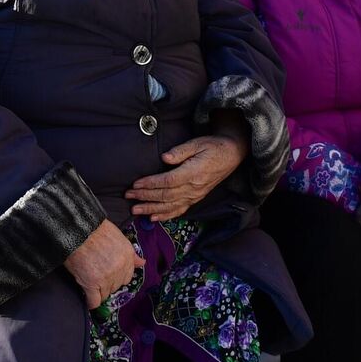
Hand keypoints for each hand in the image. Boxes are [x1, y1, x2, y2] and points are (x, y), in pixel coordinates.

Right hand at [65, 220, 138, 309]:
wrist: (77, 230)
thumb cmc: (95, 230)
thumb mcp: (118, 238)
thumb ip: (131, 254)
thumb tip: (142, 263)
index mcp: (127, 257)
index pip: (126, 277)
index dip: (117, 276)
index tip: (108, 273)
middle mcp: (119, 269)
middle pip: (116, 286)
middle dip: (107, 282)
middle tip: (96, 273)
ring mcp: (106, 278)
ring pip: (105, 294)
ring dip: (98, 290)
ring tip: (89, 280)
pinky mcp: (91, 284)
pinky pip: (94, 301)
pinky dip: (91, 302)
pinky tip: (88, 298)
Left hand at [126, 134, 245, 219]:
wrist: (232, 155)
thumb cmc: (214, 146)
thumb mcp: (198, 143)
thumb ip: (181, 151)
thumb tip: (164, 158)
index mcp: (193, 173)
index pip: (167, 181)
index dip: (150, 184)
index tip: (136, 184)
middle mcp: (194, 188)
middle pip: (166, 195)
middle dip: (145, 197)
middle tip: (128, 196)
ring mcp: (196, 195)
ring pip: (170, 206)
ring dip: (151, 209)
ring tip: (136, 210)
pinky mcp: (196, 198)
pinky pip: (180, 210)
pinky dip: (166, 216)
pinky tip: (153, 218)